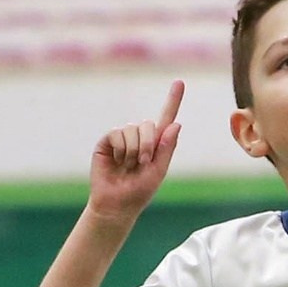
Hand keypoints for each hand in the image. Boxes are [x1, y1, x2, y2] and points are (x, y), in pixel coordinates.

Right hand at [86, 80, 182, 224]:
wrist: (116, 204)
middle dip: (148, 145)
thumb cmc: (139, 192)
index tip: (179, 82)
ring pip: (132, 129)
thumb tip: (177, 124)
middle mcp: (139, 136)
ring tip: (128, 166)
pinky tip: (117, 161)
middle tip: (142, 163)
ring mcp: (122, 137)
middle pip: (148, 124)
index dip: (173, 100)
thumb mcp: (158, 172)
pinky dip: (120, 149)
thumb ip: (167, 148)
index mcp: (156, 143)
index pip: (166, 118)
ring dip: (133, 150)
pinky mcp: (107, 140)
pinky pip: (117, 134)